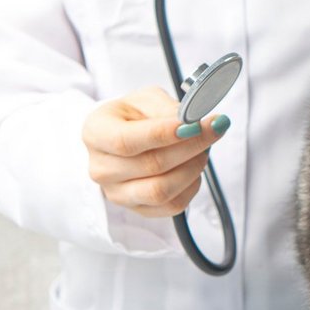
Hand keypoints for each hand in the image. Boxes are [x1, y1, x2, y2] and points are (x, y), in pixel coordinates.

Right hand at [82, 85, 229, 217]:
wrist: (123, 138)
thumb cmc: (133, 116)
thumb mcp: (146, 99)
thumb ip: (166, 109)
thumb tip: (192, 122)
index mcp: (95, 133)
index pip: (126, 141)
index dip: (163, 134)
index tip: (194, 124)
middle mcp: (101, 168)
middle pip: (151, 166)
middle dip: (191, 146)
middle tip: (214, 129)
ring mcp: (116, 193)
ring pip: (162, 190)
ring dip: (193, 168)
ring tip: (204, 148)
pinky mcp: (137, 209)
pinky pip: (171, 206)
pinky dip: (191, 186)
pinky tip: (193, 167)